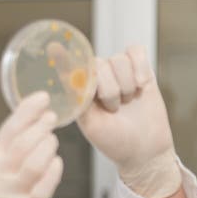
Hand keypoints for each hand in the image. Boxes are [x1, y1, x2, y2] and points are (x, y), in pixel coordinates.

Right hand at [0, 92, 62, 197]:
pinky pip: (46, 183)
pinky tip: (56, 161)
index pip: (7, 130)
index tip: (42, 96)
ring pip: (36, 160)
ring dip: (49, 146)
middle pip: (23, 142)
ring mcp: (12, 194)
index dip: (26, 111)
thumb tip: (31, 121)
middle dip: (41, 126)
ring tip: (52, 141)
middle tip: (51, 118)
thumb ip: (6, 151)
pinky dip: (54, 169)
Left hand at [77, 45, 180, 197]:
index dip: (63, 57)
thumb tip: (67, 78)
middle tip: (114, 108)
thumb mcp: (90, 123)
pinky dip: (140, 68)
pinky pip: (136, 52)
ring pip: (119, 60)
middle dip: (109, 89)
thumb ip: (79, 100)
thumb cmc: (114, 140)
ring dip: (125, 84)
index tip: (53, 47)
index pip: (71, 68)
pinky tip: (141, 86)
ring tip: (126, 102)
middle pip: (99, 64)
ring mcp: (118, 72)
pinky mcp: (141, 69)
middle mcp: (97, 78)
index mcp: (80, 90)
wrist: (143, 150)